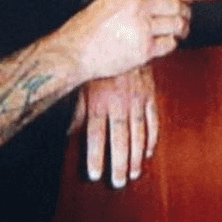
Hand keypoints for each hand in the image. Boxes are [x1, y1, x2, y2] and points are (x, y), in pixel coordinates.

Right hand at [74, 0, 190, 80]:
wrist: (74, 52)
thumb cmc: (86, 29)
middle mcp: (137, 5)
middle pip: (176, 4)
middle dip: (186, 11)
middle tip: (186, 16)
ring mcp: (143, 27)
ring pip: (177, 24)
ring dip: (183, 28)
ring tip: (181, 30)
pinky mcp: (145, 49)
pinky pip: (169, 44)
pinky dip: (171, 44)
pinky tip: (166, 43)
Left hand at [81, 68, 157, 187]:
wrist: (123, 39)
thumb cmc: (99, 67)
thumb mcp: (84, 86)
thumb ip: (78, 112)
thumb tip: (69, 135)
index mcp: (98, 100)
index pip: (96, 133)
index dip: (95, 155)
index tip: (94, 175)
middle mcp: (118, 101)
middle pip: (119, 137)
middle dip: (118, 162)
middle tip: (118, 182)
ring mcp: (136, 98)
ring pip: (138, 132)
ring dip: (136, 155)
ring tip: (133, 174)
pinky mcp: (149, 93)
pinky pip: (152, 118)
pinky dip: (152, 136)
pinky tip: (148, 152)